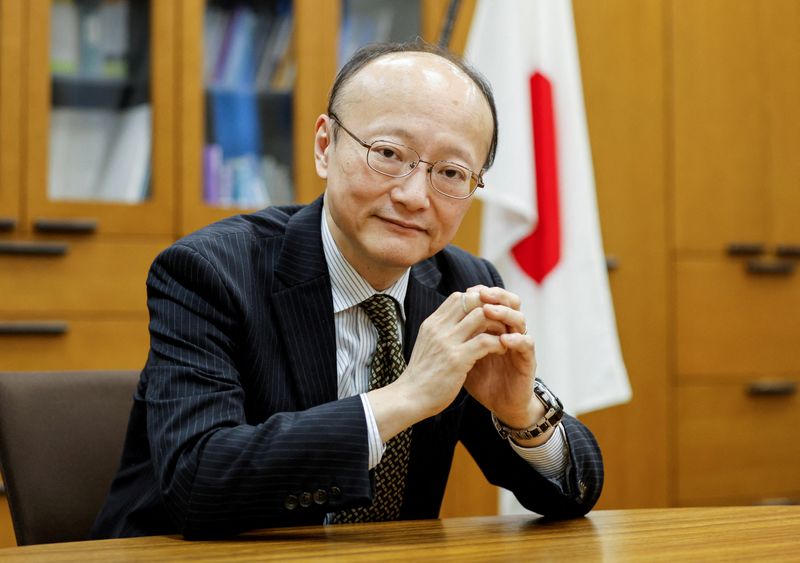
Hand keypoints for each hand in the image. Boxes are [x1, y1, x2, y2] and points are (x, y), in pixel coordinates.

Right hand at [367, 291, 507, 440]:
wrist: (410, 398)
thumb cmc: (422, 375)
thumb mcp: (428, 345)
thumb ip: (442, 332)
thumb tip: (459, 322)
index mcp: (432, 323)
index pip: (458, 297)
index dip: (477, 302)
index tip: (488, 316)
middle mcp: (439, 328)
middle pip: (472, 300)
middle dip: (491, 310)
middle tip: (501, 323)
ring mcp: (447, 342)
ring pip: (481, 316)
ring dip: (497, 325)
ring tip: (504, 336)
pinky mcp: (457, 359)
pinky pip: (485, 341)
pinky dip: (498, 343)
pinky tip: (501, 350)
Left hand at [461, 286, 541, 428]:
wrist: (500, 404)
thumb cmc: (481, 379)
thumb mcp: (464, 355)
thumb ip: (458, 337)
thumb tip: (438, 319)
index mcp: (496, 327)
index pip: (494, 301)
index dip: (483, 294)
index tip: (469, 290)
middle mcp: (510, 331)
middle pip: (510, 303)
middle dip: (496, 296)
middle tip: (482, 294)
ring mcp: (520, 345)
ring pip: (519, 319)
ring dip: (504, 313)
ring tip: (488, 311)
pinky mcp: (528, 360)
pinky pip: (527, 344)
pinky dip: (517, 340)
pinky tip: (504, 340)